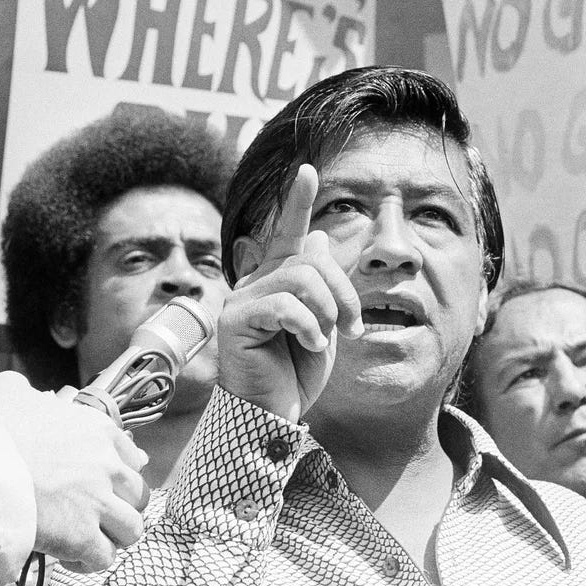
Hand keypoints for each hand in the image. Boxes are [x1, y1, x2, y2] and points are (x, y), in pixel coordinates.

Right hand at [0, 371, 149, 572]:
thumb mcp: (10, 390)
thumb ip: (31, 392)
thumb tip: (35, 399)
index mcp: (98, 430)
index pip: (132, 456)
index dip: (118, 472)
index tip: (102, 483)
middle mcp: (107, 465)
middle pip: (139, 493)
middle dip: (122, 505)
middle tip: (97, 513)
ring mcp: (98, 502)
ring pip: (132, 528)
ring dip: (114, 536)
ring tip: (91, 538)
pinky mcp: (81, 537)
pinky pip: (104, 558)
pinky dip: (91, 561)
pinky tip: (70, 557)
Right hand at [217, 164, 362, 421]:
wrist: (273, 415)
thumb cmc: (296, 374)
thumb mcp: (323, 325)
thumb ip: (323, 285)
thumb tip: (321, 236)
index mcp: (278, 279)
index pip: (288, 232)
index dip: (298, 200)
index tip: (308, 169)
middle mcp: (256, 282)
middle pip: (311, 259)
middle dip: (343, 292)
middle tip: (351, 328)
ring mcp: (241, 300)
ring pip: (301, 279)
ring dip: (326, 311)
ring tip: (324, 339)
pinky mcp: (234, 321)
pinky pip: (284, 305)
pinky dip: (307, 326)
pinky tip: (307, 346)